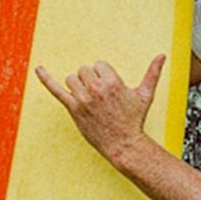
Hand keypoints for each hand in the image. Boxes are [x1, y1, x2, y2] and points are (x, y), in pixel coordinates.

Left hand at [35, 54, 165, 162]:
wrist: (123, 144)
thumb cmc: (134, 119)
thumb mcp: (145, 95)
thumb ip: (152, 73)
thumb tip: (162, 55)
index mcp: (112, 82)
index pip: (98, 65)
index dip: (103, 75)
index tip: (109, 90)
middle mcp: (95, 89)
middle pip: (84, 70)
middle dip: (90, 80)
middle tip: (100, 97)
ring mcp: (82, 99)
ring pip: (72, 79)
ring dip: (78, 86)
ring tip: (89, 99)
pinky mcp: (73, 109)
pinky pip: (56, 90)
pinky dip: (46, 79)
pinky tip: (38, 69)